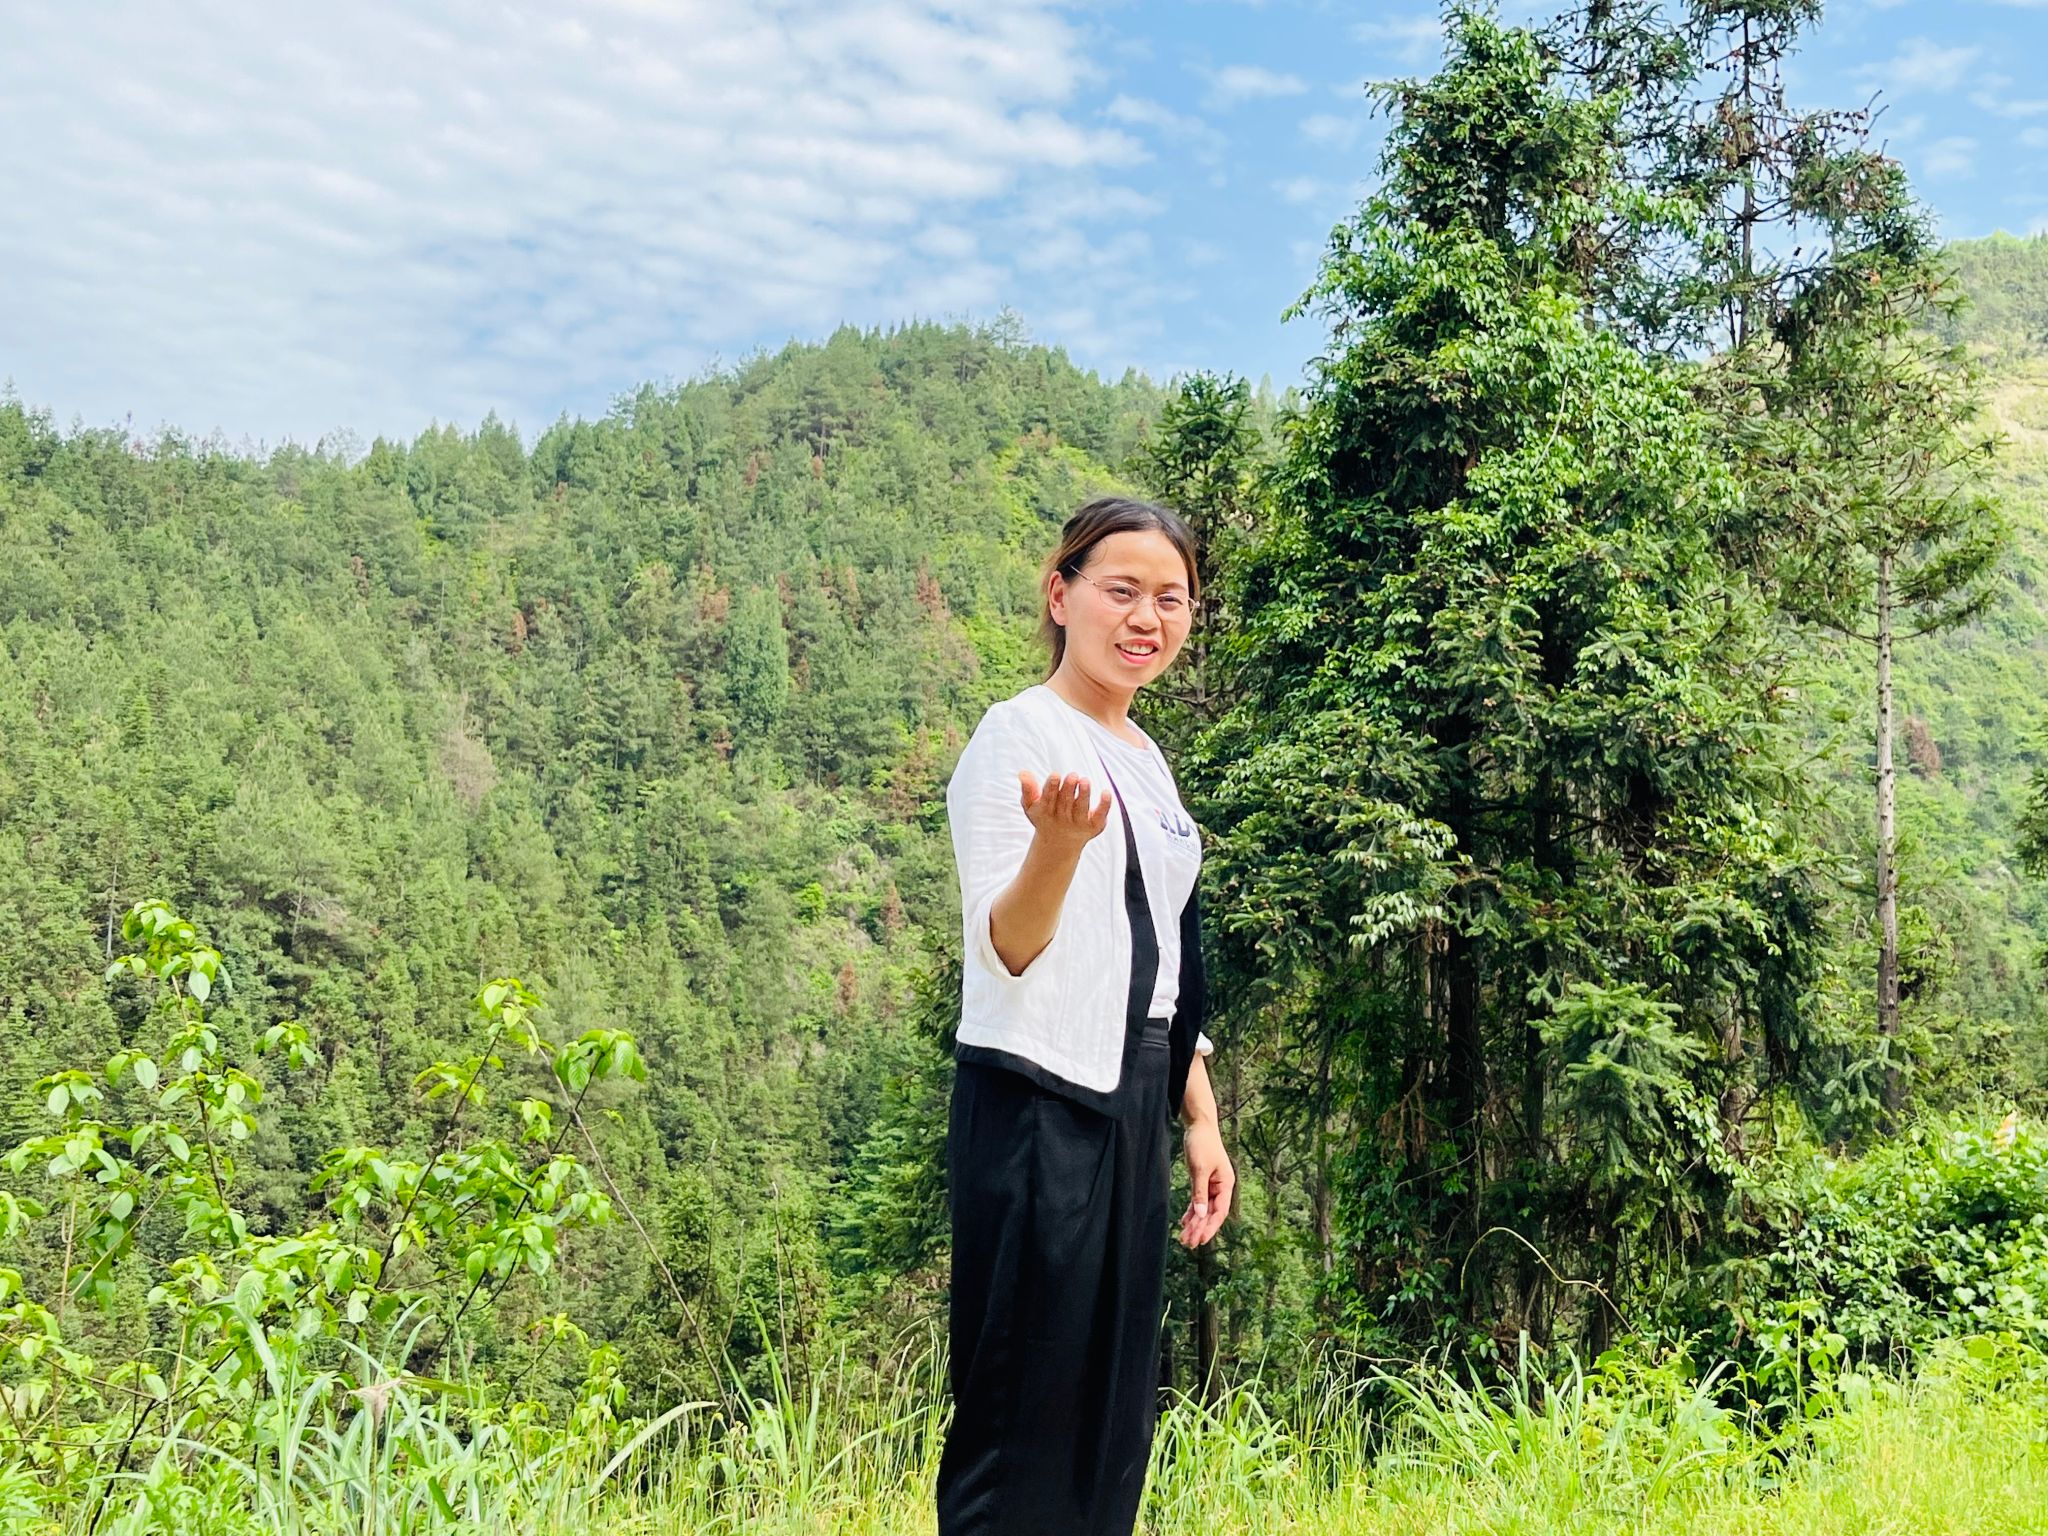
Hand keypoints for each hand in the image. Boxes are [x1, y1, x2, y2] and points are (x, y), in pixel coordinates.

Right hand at [1018, 770, 1111, 855]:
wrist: (1059, 843)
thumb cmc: (1045, 817)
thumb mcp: (1032, 805)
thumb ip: (1028, 789)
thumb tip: (1022, 773)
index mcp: (1046, 811)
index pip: (1048, 798)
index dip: (1052, 788)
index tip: (1055, 775)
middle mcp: (1063, 817)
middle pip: (1066, 802)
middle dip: (1069, 789)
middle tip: (1073, 775)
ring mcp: (1079, 822)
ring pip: (1082, 807)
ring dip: (1084, 794)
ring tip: (1084, 781)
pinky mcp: (1094, 825)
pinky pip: (1100, 815)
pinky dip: (1104, 805)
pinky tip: (1106, 793)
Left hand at [1178, 1121, 1232, 1246]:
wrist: (1199, 1126)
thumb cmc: (1202, 1144)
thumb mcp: (1200, 1169)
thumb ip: (1200, 1192)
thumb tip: (1201, 1215)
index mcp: (1226, 1184)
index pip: (1219, 1212)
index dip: (1210, 1227)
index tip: (1200, 1240)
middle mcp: (1221, 1188)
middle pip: (1211, 1214)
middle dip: (1200, 1229)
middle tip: (1188, 1243)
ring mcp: (1212, 1186)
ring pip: (1204, 1210)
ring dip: (1194, 1224)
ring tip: (1184, 1238)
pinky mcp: (1202, 1182)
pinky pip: (1198, 1202)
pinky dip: (1192, 1212)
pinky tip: (1184, 1223)